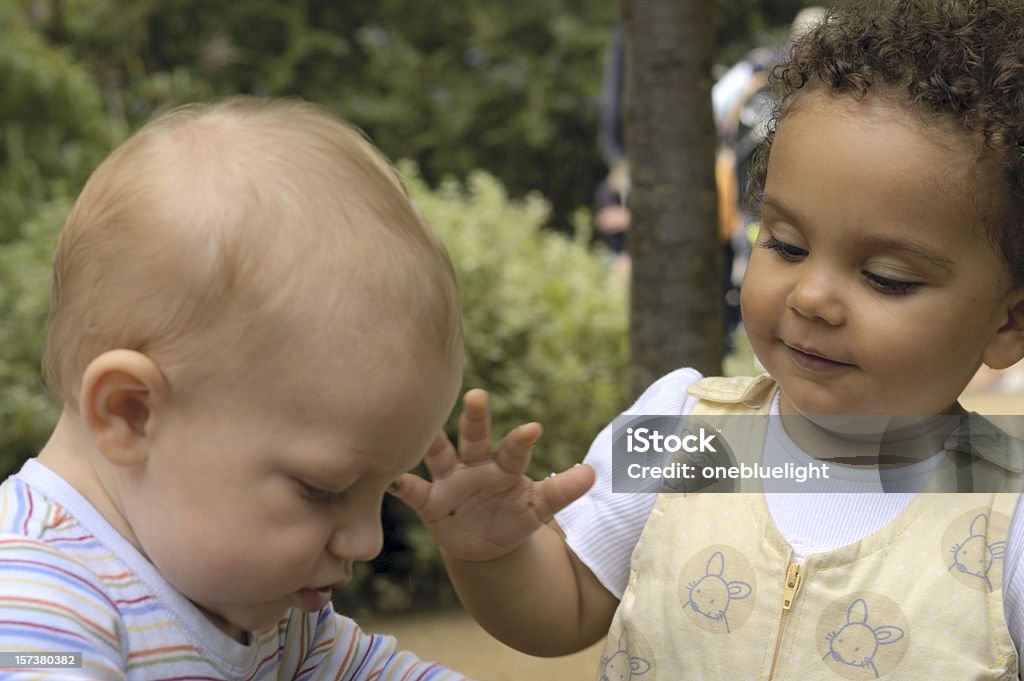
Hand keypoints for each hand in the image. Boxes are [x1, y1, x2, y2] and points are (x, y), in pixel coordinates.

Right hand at [389, 389, 594, 562]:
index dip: (521, 441)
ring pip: (440, 453)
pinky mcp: (428, 500)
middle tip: (479, 395)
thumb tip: (593, 473)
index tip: (533, 429)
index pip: (514, 450)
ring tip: (421, 424)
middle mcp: (475, 465)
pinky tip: (387, 476)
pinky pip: (411, 490)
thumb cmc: (514, 517)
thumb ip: (562, 491)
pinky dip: (398, 483)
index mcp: (504, 465)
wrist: (485, 544)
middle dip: (476, 417)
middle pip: (475, 437)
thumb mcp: (539, 508)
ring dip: (431, 440)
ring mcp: (449, 480)